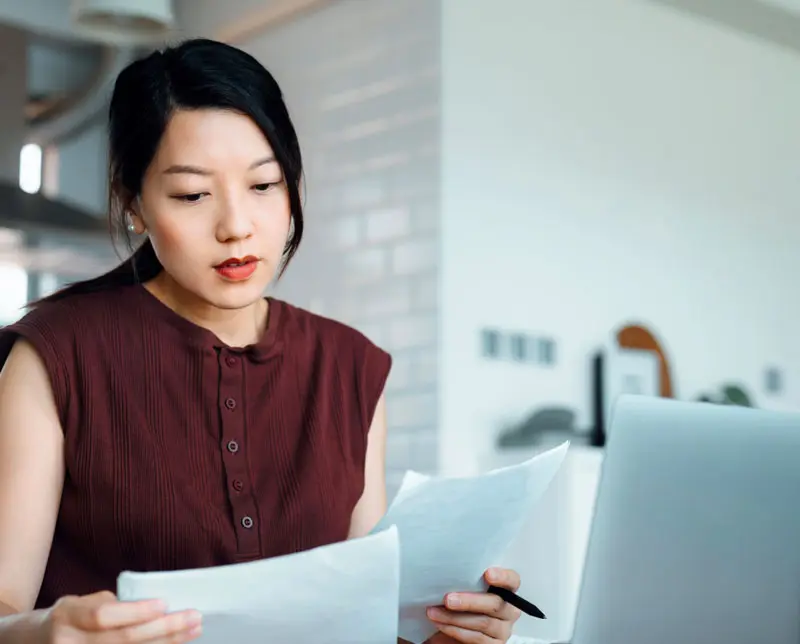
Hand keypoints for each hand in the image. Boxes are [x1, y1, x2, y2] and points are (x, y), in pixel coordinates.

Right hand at [42, 590, 201, 642]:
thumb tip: (151, 608)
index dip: (135, 612)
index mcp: (67, 617)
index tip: (164, 603)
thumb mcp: (79, 602)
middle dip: (164, 629)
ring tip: (192, 631)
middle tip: (194, 617)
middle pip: (122, 640)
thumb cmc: (68, 618)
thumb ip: (110, 605)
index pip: (103, 616)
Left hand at [425, 568, 521, 642]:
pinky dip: (455, 630)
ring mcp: (503, 630)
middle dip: (469, 601)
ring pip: (483, 622)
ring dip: (454, 617)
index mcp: (505, 591)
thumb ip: (466, 579)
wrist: (451, 631)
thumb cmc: (459, 604)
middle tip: (448, 599)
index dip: (503, 577)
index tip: (488, 574)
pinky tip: (441, 624)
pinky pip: (475, 638)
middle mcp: (508, 611)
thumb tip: (449, 567)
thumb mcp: (464, 588)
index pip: (512, 581)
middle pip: (495, 604)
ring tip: (434, 612)